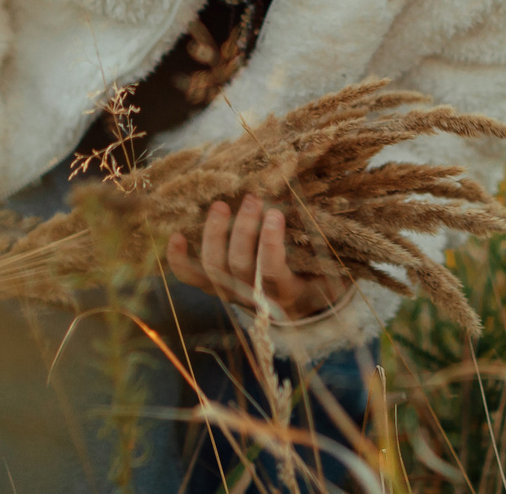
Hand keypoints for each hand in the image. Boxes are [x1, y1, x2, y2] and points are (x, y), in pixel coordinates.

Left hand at [165, 195, 354, 319]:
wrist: (299, 306)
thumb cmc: (319, 275)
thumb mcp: (330, 265)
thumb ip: (324, 241)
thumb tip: (318, 202)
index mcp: (287, 291)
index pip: (273, 271)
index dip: (270, 243)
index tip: (276, 213)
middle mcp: (254, 296)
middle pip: (239, 265)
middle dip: (242, 229)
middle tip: (252, 199)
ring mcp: (231, 292)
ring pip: (214, 267)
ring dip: (213, 234)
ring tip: (219, 205)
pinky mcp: (215, 288)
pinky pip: (192, 277)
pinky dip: (179, 260)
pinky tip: (175, 236)